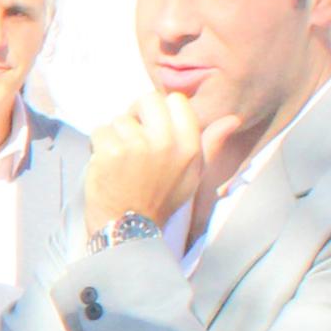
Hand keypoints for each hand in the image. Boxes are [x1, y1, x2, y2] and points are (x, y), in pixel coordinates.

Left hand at [83, 92, 248, 238]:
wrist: (129, 230)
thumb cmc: (160, 201)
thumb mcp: (194, 175)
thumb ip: (211, 145)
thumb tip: (232, 120)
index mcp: (188, 146)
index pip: (176, 101)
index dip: (160, 111)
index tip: (152, 127)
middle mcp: (165, 143)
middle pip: (146, 100)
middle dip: (136, 115)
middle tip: (131, 137)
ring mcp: (137, 146)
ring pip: (119, 119)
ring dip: (115, 136)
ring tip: (119, 161)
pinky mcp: (110, 152)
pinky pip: (100, 132)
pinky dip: (97, 147)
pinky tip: (106, 166)